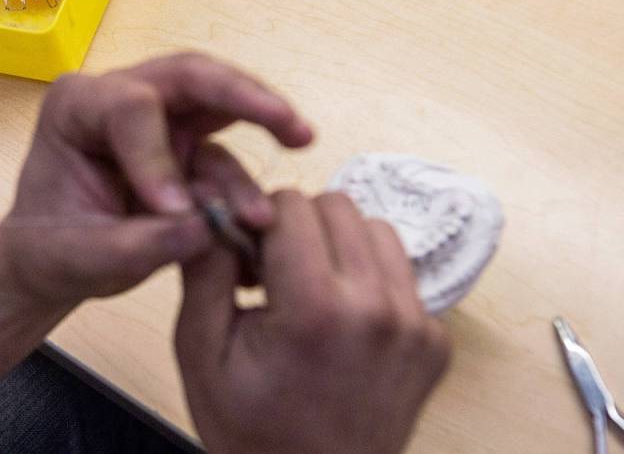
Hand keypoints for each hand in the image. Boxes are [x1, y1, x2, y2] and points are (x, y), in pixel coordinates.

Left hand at [0, 53, 312, 307]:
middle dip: (243, 94)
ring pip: (217, 97)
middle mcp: (119, 98)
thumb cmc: (52, 251)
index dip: (158, 157)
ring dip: (263, 116)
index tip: (172, 211)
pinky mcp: (184, 144)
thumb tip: (208, 229)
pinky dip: (248, 175)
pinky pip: (224, 147)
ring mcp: (157, 118)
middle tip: (290, 121)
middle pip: (190, 76)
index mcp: (77, 107)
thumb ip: (143, 245)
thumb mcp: (85, 258)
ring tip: (302, 141)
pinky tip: (267, 209)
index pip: (132, 108)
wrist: (50, 265)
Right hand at [176, 191, 450, 453]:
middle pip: (338, 206)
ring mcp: (416, 325)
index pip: (292, 205)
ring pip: (377, 230)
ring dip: (339, 245)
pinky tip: (343, 322)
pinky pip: (402, 274)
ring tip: (312, 290)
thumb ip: (204, 272)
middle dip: (299, 226)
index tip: (247, 258)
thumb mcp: (201, 354)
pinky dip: (370, 281)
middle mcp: (377, 308)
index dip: (259, 221)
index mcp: (316, 308)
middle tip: (276, 272)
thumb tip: (213, 209)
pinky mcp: (436, 341)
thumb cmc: (252, 431)